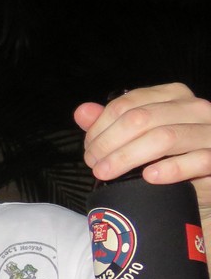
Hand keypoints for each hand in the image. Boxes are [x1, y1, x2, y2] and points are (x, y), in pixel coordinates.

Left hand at [75, 83, 210, 214]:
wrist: (208, 182)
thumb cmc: (173, 156)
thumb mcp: (142, 137)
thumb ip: (112, 123)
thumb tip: (82, 112)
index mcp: (173, 96)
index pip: (127, 104)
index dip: (100, 126)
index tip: (88, 148)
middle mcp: (195, 108)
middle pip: (140, 119)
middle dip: (109, 143)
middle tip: (93, 164)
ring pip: (163, 137)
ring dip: (127, 157)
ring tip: (106, 173)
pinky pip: (197, 160)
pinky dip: (169, 169)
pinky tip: (148, 177)